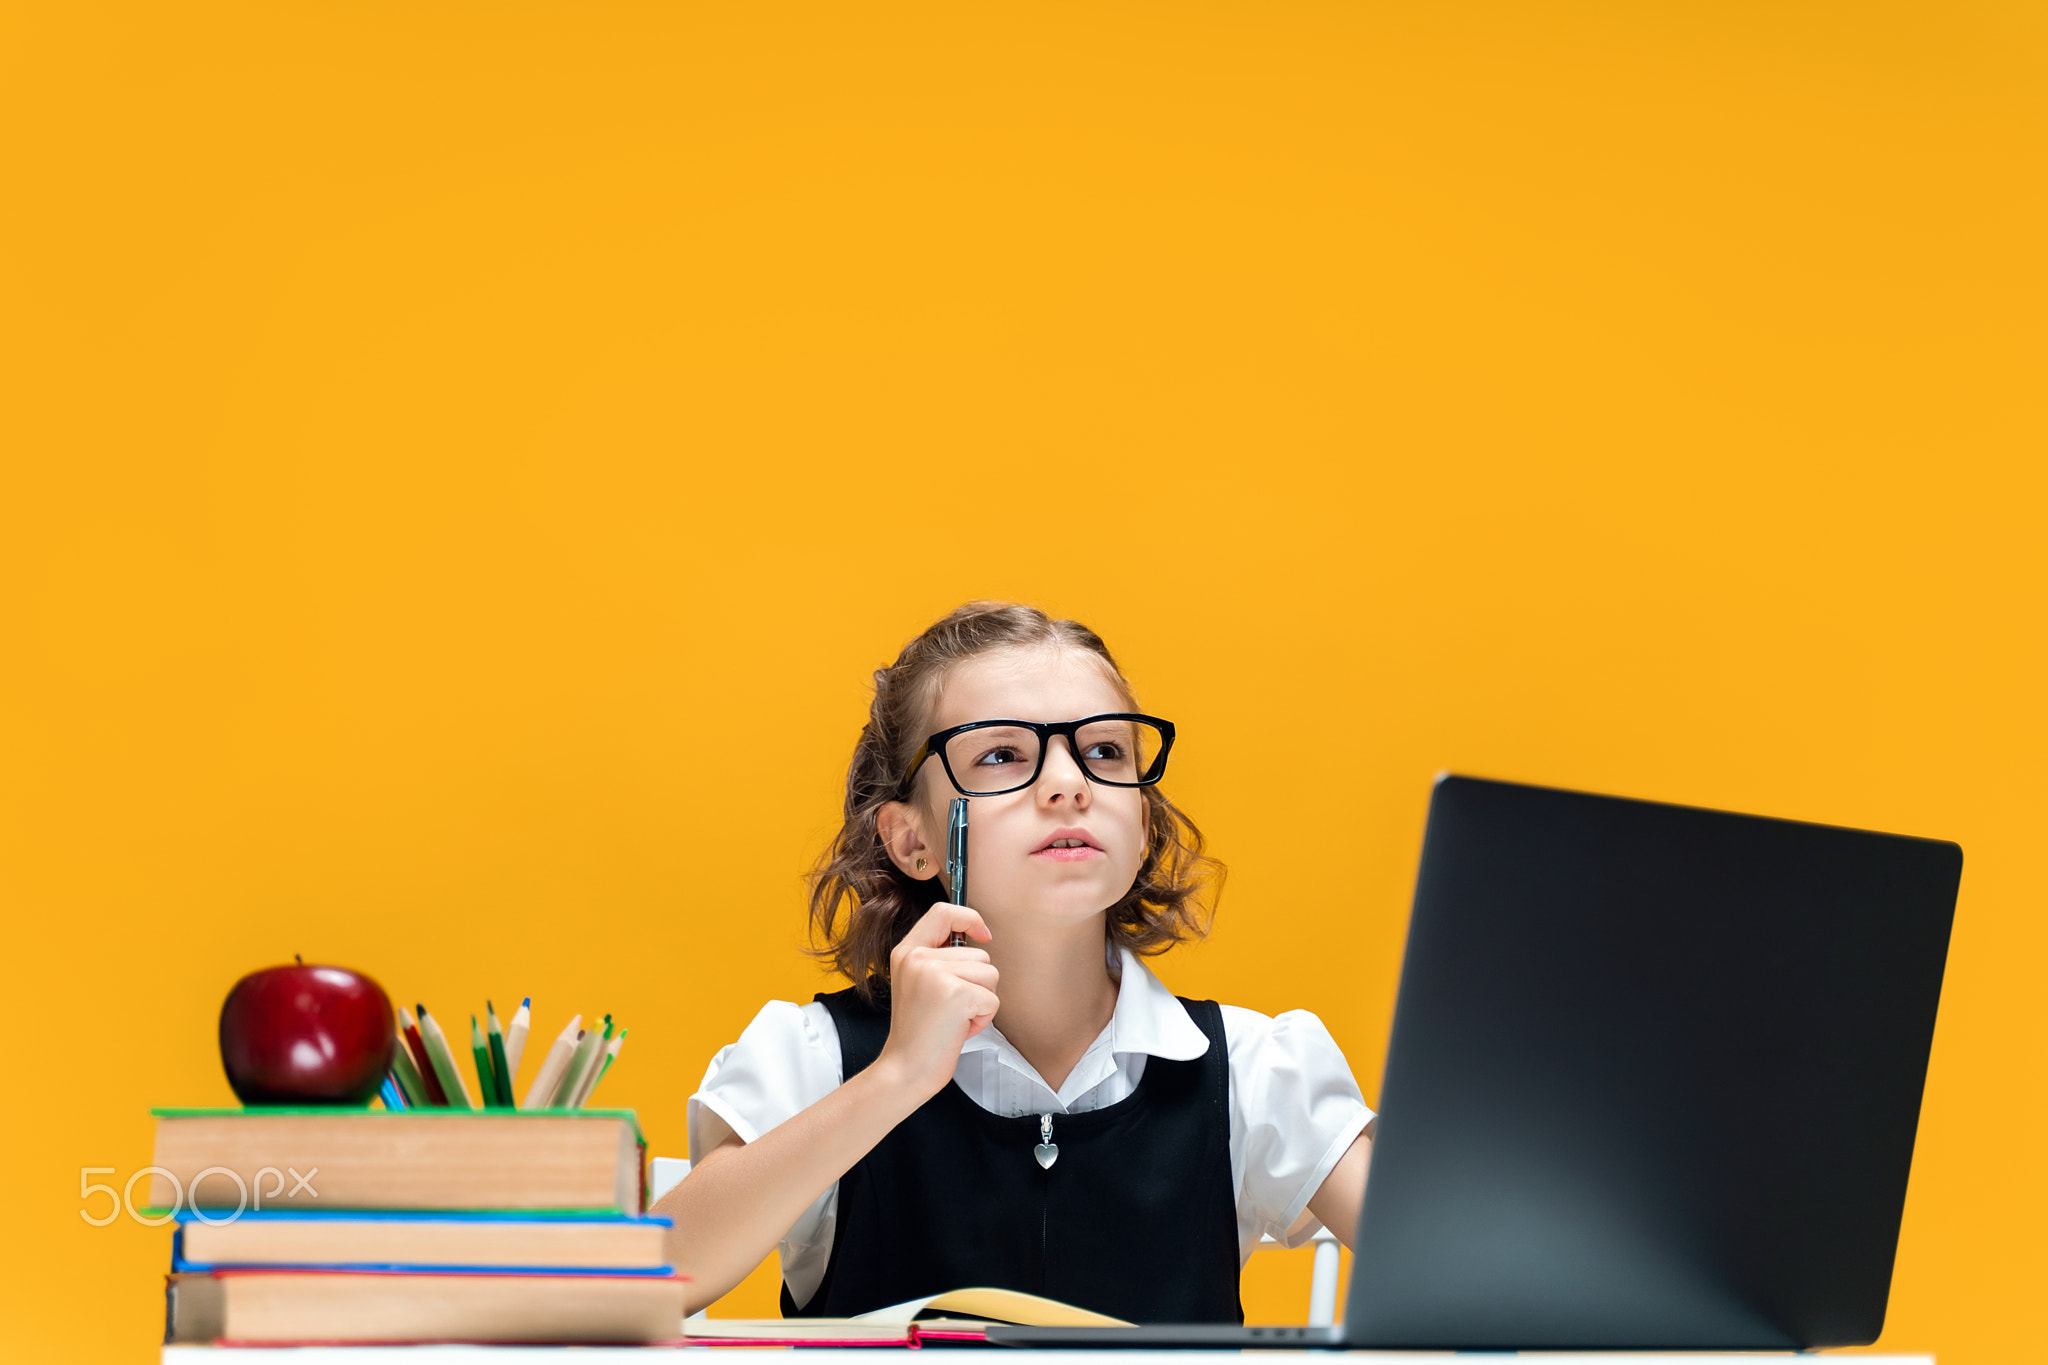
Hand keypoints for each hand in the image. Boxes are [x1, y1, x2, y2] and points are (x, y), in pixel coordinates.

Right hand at [874, 902, 997, 1101]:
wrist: (905, 1069)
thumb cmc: (919, 1031)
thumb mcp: (917, 982)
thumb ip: (938, 957)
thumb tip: (977, 937)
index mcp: (907, 951)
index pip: (943, 911)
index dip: (969, 918)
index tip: (983, 935)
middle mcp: (919, 958)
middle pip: (979, 953)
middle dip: (977, 983)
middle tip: (951, 1008)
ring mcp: (936, 974)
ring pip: (990, 974)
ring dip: (981, 1000)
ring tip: (954, 1017)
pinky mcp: (957, 994)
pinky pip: (993, 999)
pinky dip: (983, 1018)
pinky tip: (959, 1028)